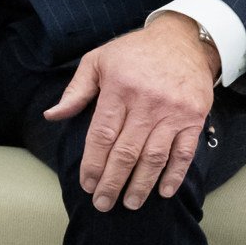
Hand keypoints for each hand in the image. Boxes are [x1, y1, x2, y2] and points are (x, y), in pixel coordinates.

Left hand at [43, 13, 220, 212]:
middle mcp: (146, 103)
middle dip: (113, 181)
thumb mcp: (97, 61)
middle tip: (103, 203)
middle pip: (126, 151)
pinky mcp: (193, 118)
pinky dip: (175, 174)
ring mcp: (172, 112)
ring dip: (141, 184)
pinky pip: (184, 152)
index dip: (93, 163)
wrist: (182, 40)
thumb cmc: (133, 52)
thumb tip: (52, 116)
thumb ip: (76, 91)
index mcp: (118, 89)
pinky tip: (163, 191)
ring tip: (130, 203)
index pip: (102, 134)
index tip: (87, 184)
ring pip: (155, 156)